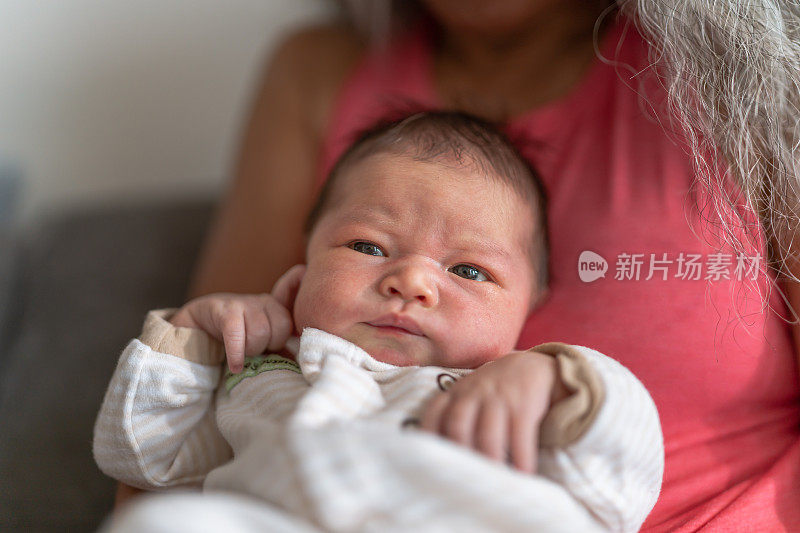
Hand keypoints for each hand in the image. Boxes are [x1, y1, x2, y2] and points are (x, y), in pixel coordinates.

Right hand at [170, 264, 305, 372]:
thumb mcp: (261, 342)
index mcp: (275, 307)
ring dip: (250, 352)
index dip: (297, 293)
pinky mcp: (222, 310)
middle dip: (269, 347)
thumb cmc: (234, 340)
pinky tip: (235, 365)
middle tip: (255, 351)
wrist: (194, 331)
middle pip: (281, 328)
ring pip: (260, 333)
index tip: (302, 275)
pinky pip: (235, 334)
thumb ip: (281, 347)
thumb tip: (301, 360)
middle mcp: (262, 301)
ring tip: (242, 355)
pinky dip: (236, 354)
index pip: (293, 302)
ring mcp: (242, 303)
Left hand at [420, 350, 567, 473]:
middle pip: (458, 426)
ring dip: (489, 461)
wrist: (532, 366)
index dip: (428, 437)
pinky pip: (520, 435)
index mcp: (456, 393)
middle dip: (459, 454)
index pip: (434, 413)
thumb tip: (438, 456)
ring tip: (492, 484)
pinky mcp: (523, 404)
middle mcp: (473, 394)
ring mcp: (498, 398)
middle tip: (462, 481)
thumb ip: (453, 416)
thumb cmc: (493, 390)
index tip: (428, 461)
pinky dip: (521, 458)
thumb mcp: (470, 394)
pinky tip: (523, 475)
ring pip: (487, 434)